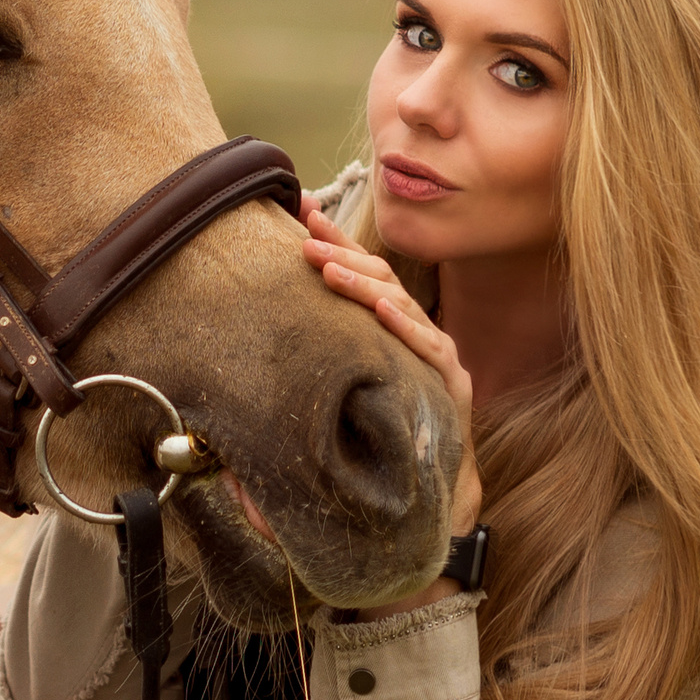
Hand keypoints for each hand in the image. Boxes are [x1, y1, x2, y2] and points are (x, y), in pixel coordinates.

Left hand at [301, 196, 482, 534]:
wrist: (432, 489)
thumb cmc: (380, 439)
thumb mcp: (335, 399)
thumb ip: (304, 380)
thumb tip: (248, 365)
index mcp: (386, 328)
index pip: (358, 273)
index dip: (334, 239)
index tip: (300, 210)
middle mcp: (413, 330)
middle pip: (378, 278)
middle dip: (341, 253)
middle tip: (304, 239)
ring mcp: (435, 353)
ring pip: (399, 305)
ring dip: (363, 283)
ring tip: (328, 269)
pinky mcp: (452, 381)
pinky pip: (428, 347)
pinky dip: (406, 327)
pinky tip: (383, 312)